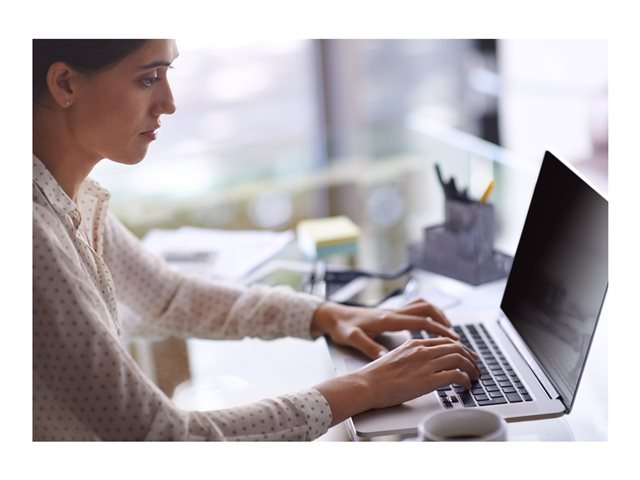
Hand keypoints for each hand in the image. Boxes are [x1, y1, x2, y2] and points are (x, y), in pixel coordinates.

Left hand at [310, 298, 459, 359]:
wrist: (332, 315)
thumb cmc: (342, 327)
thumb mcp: (353, 339)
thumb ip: (369, 347)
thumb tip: (384, 356)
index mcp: (388, 319)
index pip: (420, 321)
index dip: (438, 329)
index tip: (453, 338)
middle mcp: (393, 312)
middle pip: (425, 308)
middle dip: (443, 319)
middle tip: (455, 335)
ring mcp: (392, 311)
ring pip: (421, 305)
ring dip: (436, 314)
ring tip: (446, 329)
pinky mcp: (390, 313)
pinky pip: (413, 309)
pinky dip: (425, 314)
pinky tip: (427, 326)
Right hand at [356, 336, 479, 408]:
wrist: (366, 384)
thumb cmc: (375, 376)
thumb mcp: (394, 358)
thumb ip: (410, 357)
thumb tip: (420, 365)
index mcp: (414, 344)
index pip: (444, 341)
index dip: (459, 348)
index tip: (466, 355)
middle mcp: (422, 350)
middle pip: (456, 347)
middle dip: (470, 357)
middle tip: (476, 366)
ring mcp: (426, 364)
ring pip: (459, 358)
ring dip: (471, 368)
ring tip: (474, 377)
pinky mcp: (428, 379)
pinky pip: (456, 375)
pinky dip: (465, 379)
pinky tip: (466, 385)